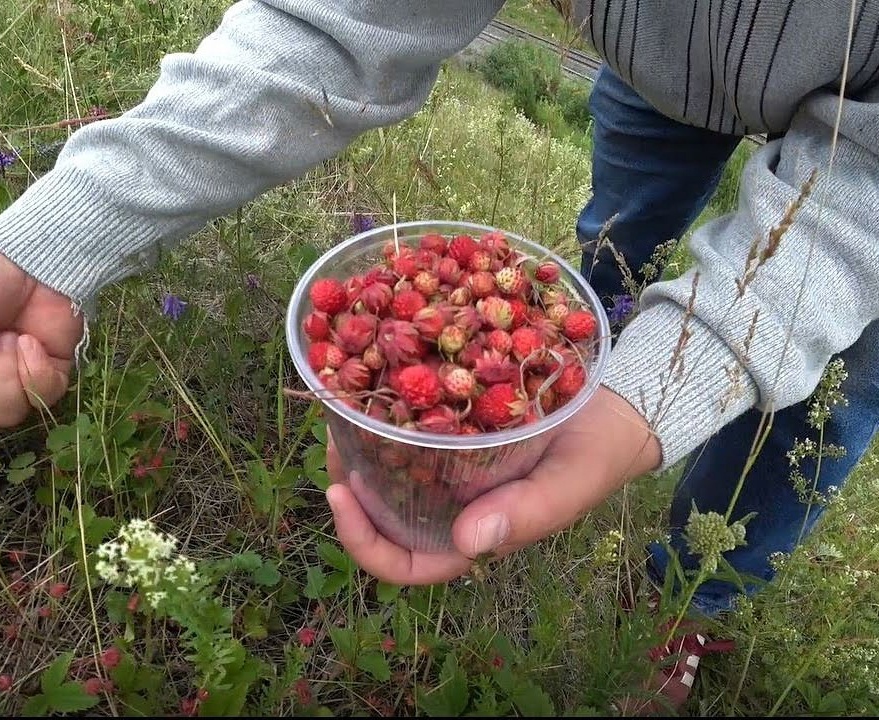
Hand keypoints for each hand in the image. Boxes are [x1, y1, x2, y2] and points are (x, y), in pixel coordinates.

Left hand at [324, 387, 662, 584]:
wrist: (617, 406)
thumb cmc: (598, 454)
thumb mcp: (570, 483)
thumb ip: (528, 513)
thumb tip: (466, 542)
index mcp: (475, 533)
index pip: (407, 563)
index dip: (363, 542)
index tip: (338, 493)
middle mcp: (455, 505)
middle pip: (386, 513)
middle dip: (350, 483)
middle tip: (330, 440)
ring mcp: (454, 469)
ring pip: (392, 469)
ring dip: (361, 444)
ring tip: (341, 406)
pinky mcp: (458, 430)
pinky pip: (412, 428)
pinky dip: (389, 409)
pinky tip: (375, 379)